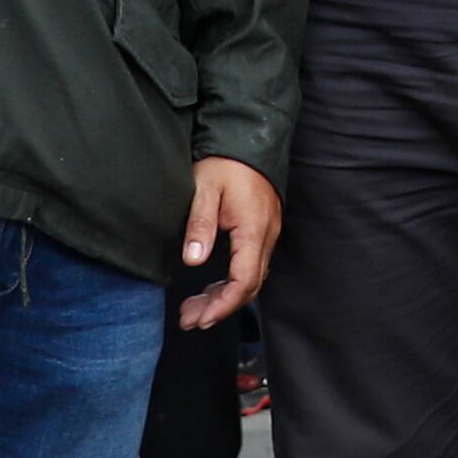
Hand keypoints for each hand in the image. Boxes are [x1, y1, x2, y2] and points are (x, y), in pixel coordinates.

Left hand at [178, 157, 280, 327]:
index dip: (224, 304)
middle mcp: (266, 235)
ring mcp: (267, 233)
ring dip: (224, 297)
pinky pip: (251, 265)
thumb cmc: (225, 162)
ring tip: (194, 308)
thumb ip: (200, 225)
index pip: (245, 280)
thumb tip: (193, 261)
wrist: (247, 138)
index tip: (201, 318)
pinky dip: (231, 282)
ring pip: (251, 278)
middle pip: (250, 285)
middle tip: (190, 319)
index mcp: (254, 228)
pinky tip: (211, 287)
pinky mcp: (261, 229)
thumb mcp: (204, 189)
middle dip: (220, 307)